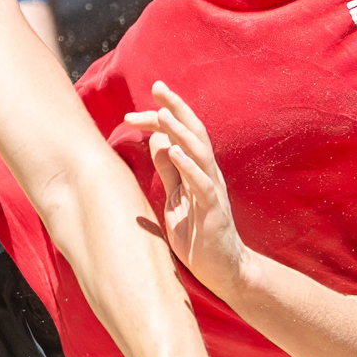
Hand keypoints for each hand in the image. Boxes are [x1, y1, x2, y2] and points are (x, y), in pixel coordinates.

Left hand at [125, 82, 243, 289]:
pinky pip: (202, 184)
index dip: (160, 119)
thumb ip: (169, 171)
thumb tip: (155, 141)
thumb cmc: (198, 234)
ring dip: (181, 131)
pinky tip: (174, 152)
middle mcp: (208, 173)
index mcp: (197, 169)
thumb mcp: (177, 197)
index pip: (180, 134)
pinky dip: (189, 166)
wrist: (223, 270)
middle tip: (157, 86)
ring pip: (200, 152)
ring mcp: (213, 191)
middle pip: (195, 132)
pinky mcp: (214, 211)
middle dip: (176, 108)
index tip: (133, 112)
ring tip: (164, 114)